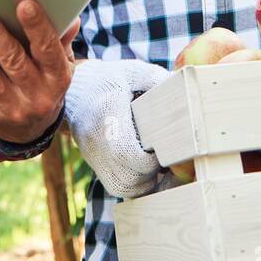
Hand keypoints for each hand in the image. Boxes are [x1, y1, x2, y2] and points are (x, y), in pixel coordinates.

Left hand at [0, 0, 77, 143]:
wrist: (32, 130)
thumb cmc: (46, 80)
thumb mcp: (62, 64)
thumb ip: (60, 39)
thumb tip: (69, 17)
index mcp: (58, 77)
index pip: (49, 49)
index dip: (38, 27)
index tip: (25, 3)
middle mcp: (36, 94)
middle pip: (14, 62)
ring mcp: (10, 106)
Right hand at [64, 58, 172, 198]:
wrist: (75, 90)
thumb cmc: (110, 79)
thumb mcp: (132, 72)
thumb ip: (156, 79)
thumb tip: (185, 85)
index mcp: (107, 115)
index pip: (124, 152)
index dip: (147, 161)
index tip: (163, 149)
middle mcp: (96, 140)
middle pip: (125, 176)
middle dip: (151, 174)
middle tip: (165, 160)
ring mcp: (93, 155)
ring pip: (121, 187)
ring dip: (144, 183)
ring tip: (158, 168)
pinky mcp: (94, 163)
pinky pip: (115, 186)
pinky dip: (134, 186)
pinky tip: (146, 172)